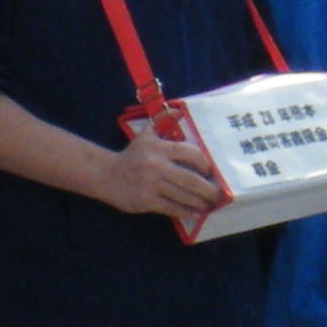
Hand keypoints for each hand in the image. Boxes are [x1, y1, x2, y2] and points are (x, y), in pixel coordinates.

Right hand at [99, 122, 224, 219]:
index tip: (209, 171)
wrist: (106, 175)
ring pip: (183, 196)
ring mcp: (152, 185)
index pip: (190, 153)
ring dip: (199, 202)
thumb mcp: (145, 136)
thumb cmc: (131, 156)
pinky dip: (185, 212)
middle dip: (209, 190)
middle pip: (191, 180)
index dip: (204, 163)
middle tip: (219, 195)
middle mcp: (157, 166)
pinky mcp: (147, 201)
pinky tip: (194, 214)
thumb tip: (178, 112)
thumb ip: (162, 122)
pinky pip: (171, 208)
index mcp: (159, 148)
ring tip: (208, 205)